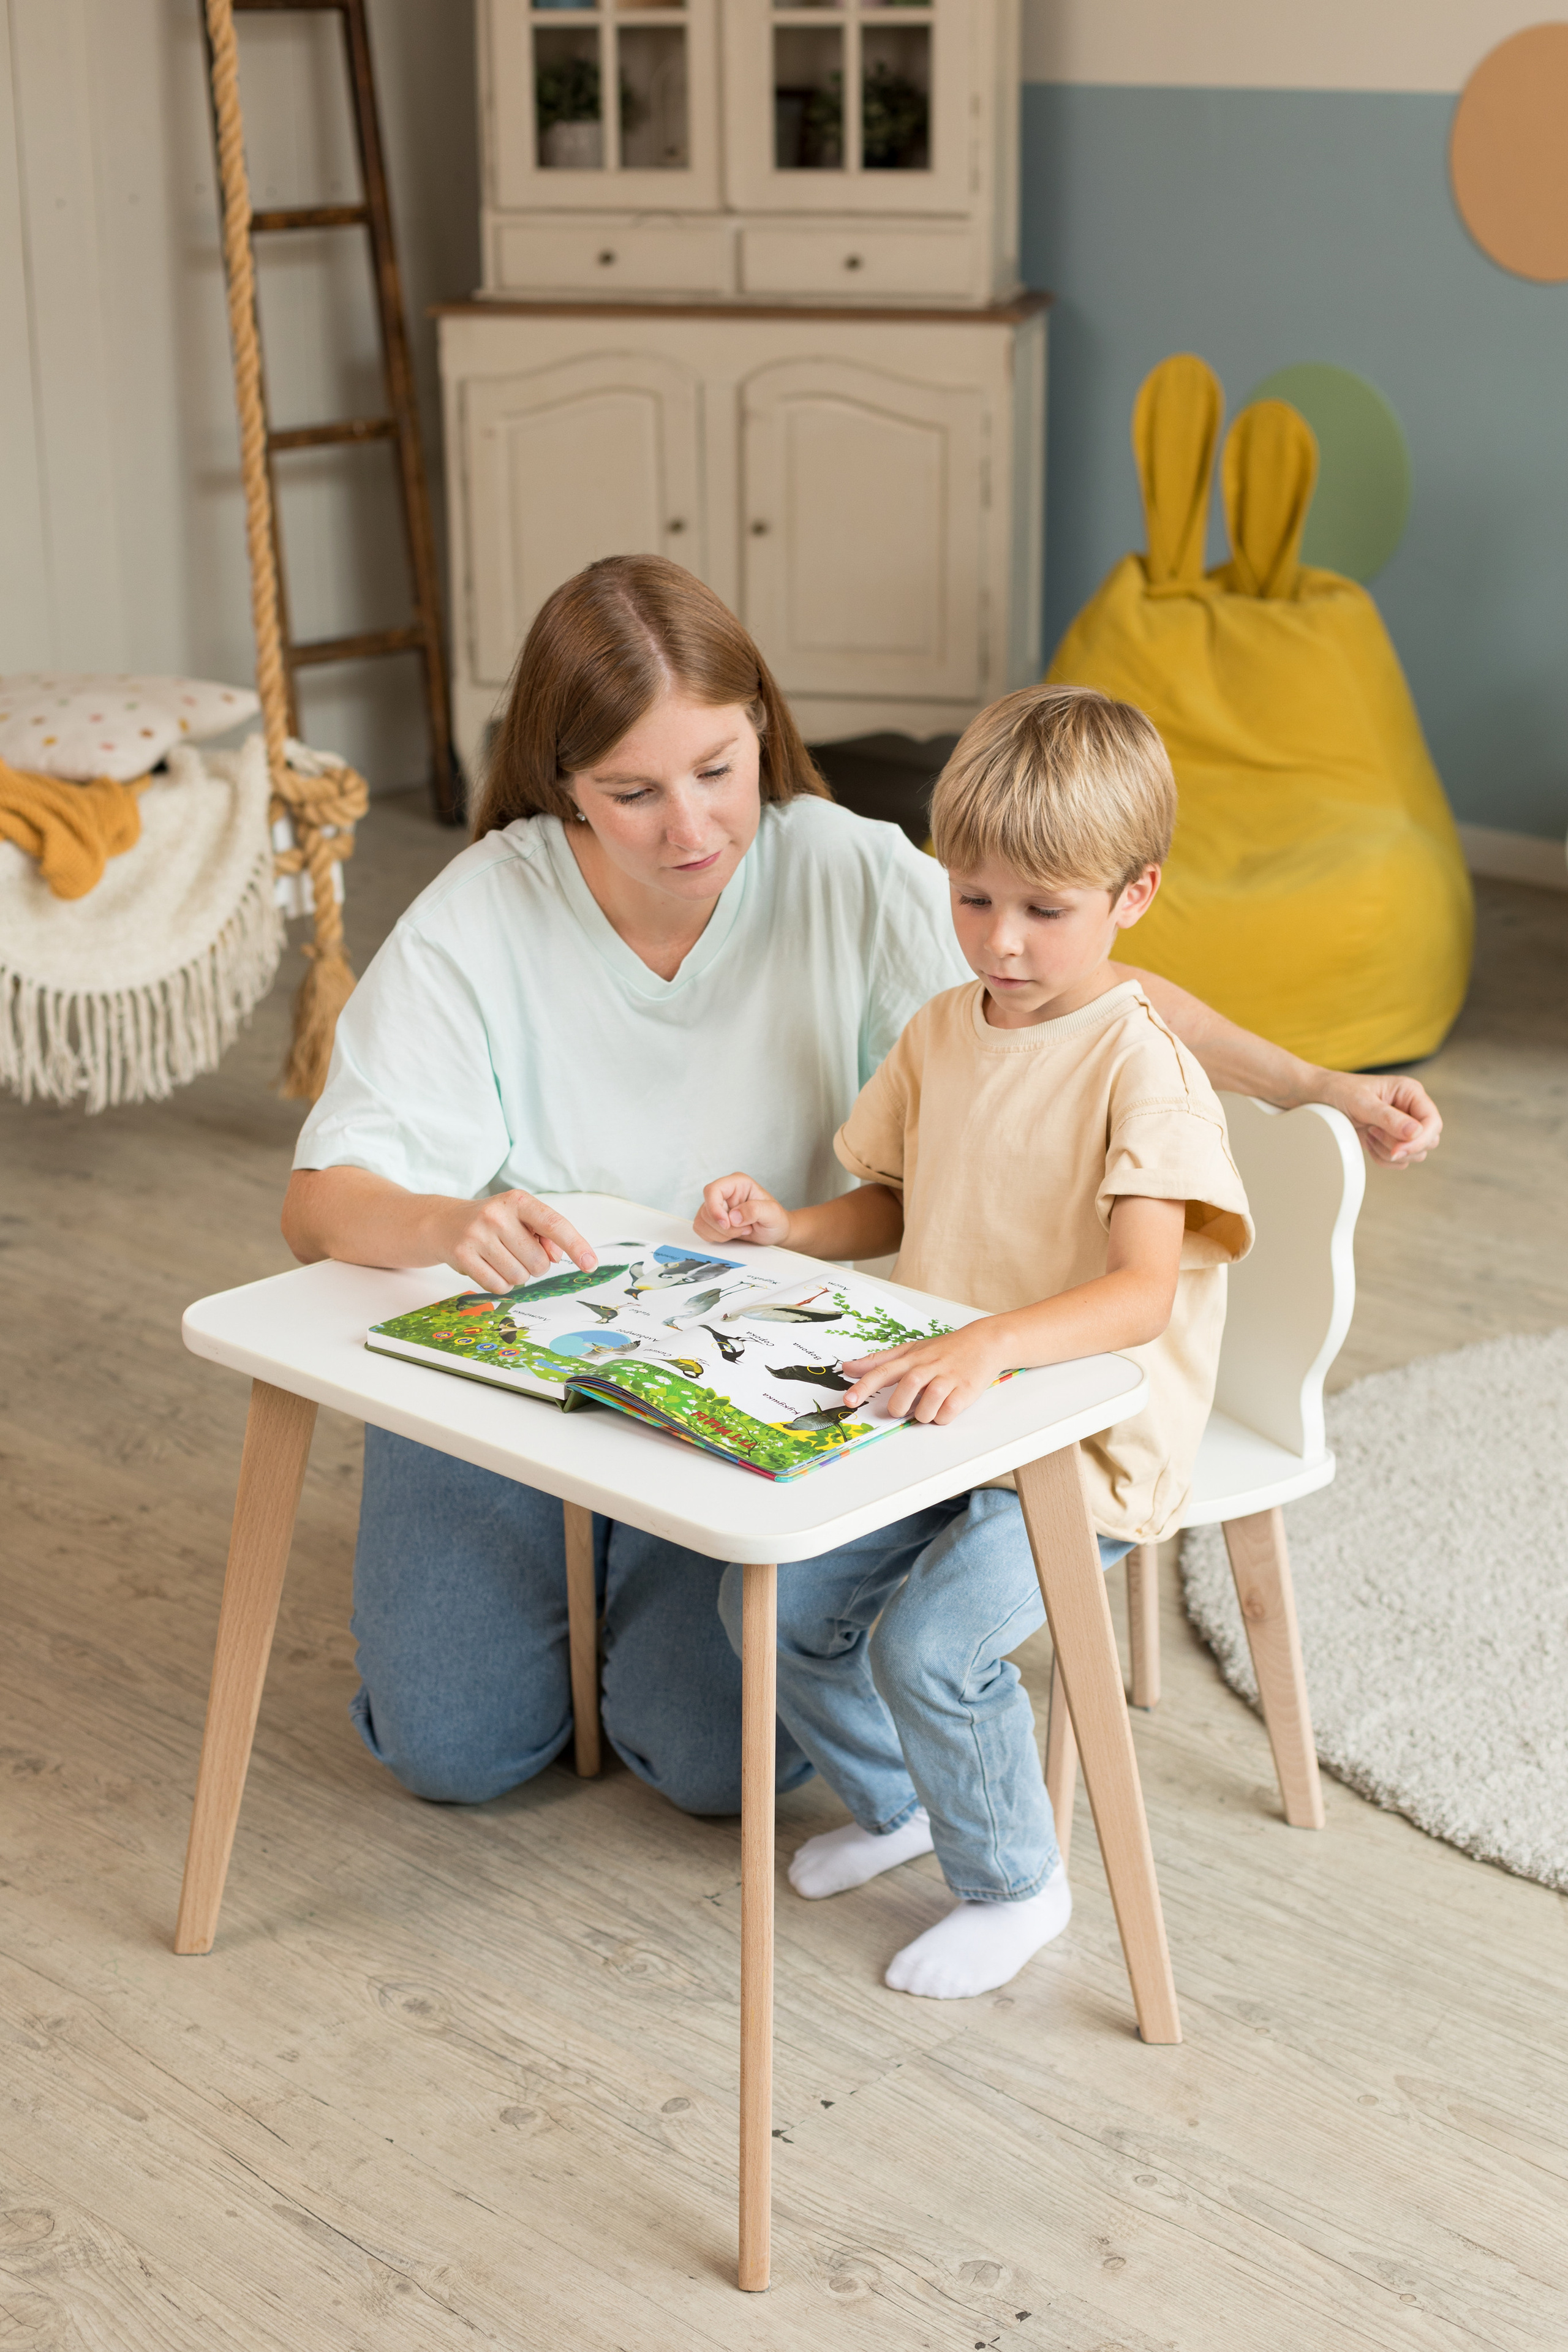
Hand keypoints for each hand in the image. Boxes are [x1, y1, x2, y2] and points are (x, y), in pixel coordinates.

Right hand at [431, 1190, 595, 1292]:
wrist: (443, 1223)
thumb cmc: (492, 1222)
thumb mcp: (521, 1219)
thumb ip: (546, 1235)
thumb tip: (556, 1256)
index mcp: (518, 1201)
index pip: (555, 1225)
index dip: (576, 1246)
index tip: (590, 1265)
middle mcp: (497, 1215)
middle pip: (538, 1263)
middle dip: (534, 1265)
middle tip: (516, 1252)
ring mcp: (477, 1235)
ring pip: (519, 1277)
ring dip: (516, 1275)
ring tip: (499, 1258)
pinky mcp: (462, 1255)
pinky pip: (498, 1286)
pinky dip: (499, 1283)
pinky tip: (487, 1266)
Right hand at [694, 1171, 791, 1247]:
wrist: (775, 1232)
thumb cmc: (775, 1219)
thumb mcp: (772, 1213)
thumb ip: (755, 1210)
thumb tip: (734, 1216)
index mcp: (738, 1183)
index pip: (713, 1190)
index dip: (714, 1208)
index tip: (726, 1223)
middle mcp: (725, 1193)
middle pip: (706, 1210)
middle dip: (724, 1227)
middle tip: (745, 1228)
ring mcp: (717, 1206)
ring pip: (702, 1221)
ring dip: (721, 1233)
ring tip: (741, 1231)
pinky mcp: (712, 1220)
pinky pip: (701, 1229)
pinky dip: (715, 1237)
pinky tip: (732, 1235)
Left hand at [842, 1320, 1011, 1426]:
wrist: (984, 1342)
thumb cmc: (944, 1349)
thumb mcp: (910, 1350)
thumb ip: (878, 1361)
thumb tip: (848, 1367)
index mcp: (911, 1358)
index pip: (882, 1371)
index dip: (864, 1386)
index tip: (849, 1400)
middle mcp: (928, 1367)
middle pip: (906, 1389)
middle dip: (899, 1406)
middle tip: (902, 1409)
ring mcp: (947, 1379)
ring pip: (926, 1407)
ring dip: (922, 1415)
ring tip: (928, 1407)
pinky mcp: (965, 1391)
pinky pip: (946, 1414)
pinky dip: (941, 1417)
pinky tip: (944, 1408)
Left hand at [1315, 1070, 1441, 1166]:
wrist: (1317, 1098)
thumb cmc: (1338, 1091)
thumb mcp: (1362, 1102)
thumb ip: (1388, 1118)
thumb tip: (1416, 1133)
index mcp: (1410, 1092)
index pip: (1433, 1122)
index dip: (1420, 1140)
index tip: (1397, 1151)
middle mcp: (1411, 1109)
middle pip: (1428, 1141)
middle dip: (1401, 1146)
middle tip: (1373, 1133)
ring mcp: (1402, 1126)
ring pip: (1414, 1154)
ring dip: (1389, 1151)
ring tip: (1368, 1133)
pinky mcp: (1391, 1140)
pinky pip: (1399, 1161)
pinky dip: (1382, 1158)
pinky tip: (1367, 1141)